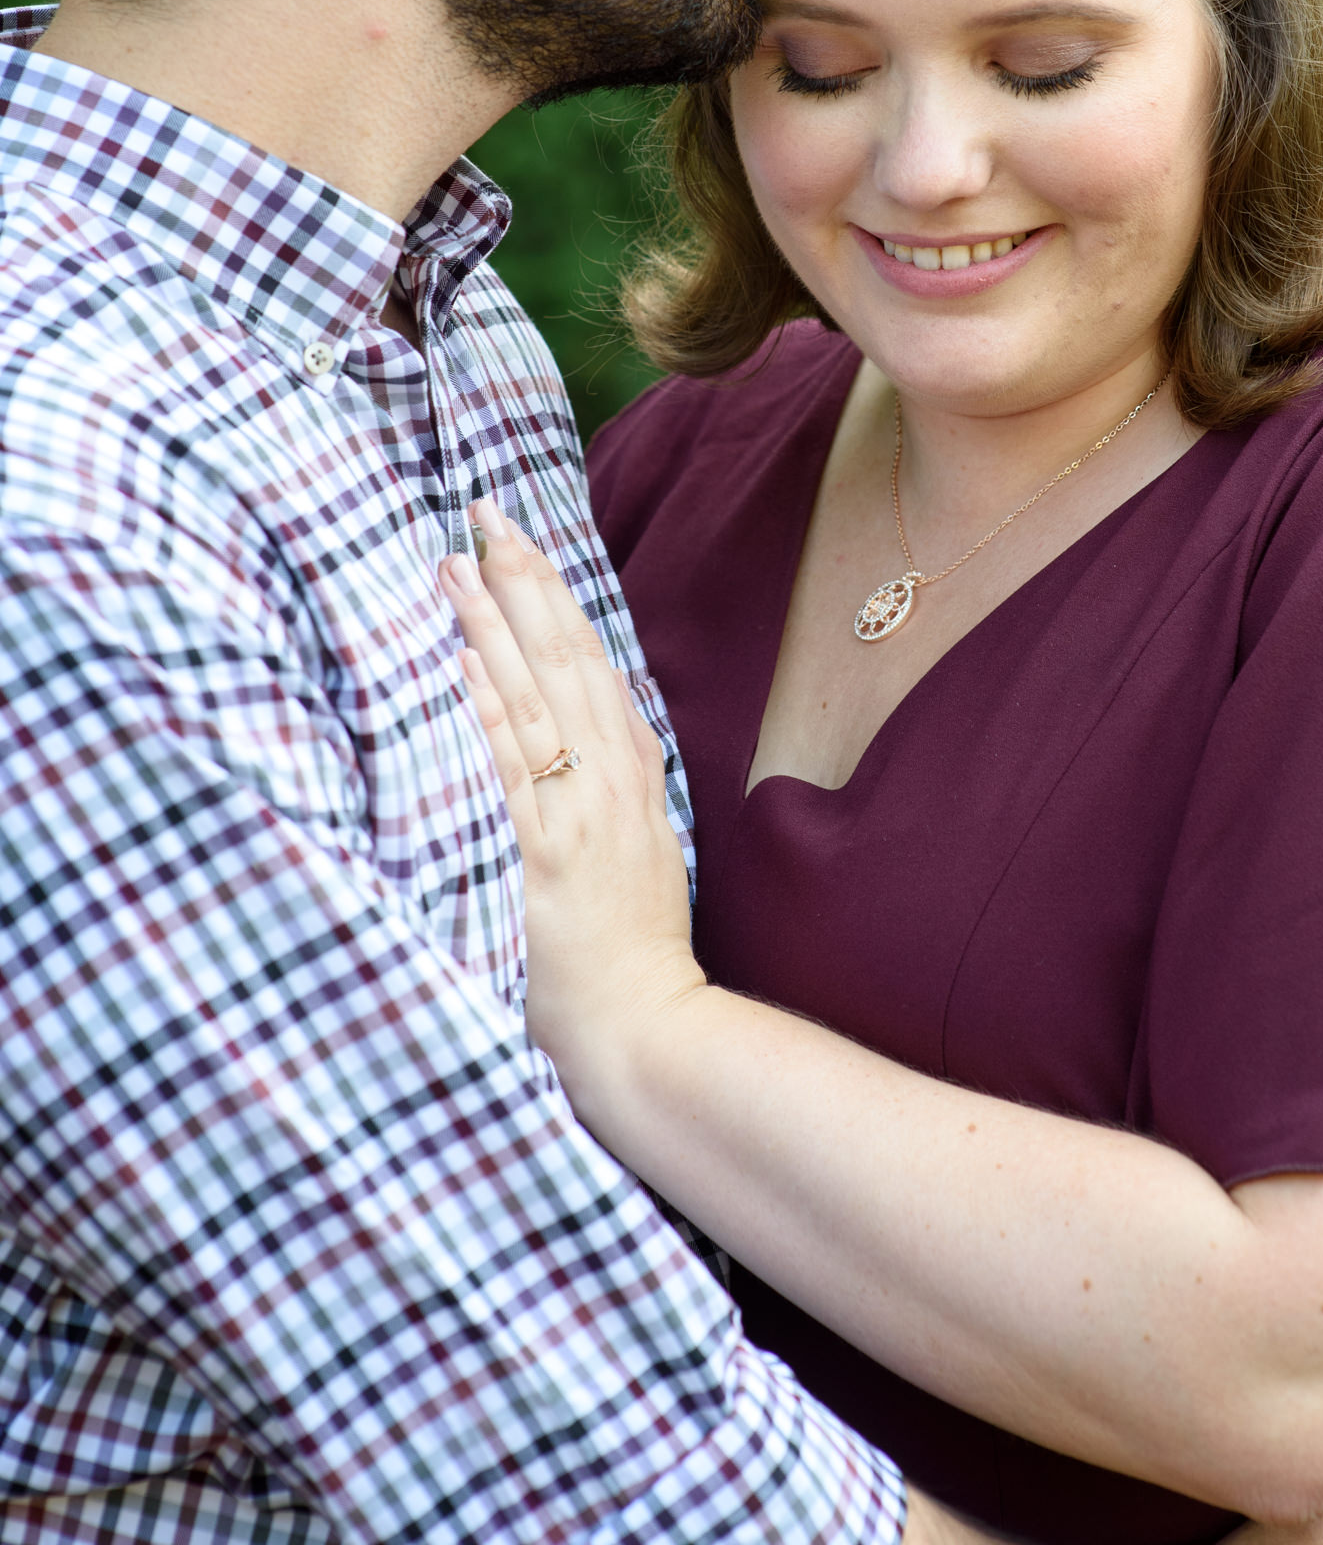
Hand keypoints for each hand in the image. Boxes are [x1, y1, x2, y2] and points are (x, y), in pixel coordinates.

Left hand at [443, 501, 702, 1114]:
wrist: (647, 1029)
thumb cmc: (635, 954)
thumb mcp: (647, 850)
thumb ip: (621, 784)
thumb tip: (597, 723)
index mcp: (632, 776)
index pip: (592, 661)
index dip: (555, 595)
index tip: (522, 539)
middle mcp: (607, 782)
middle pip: (565, 657)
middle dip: (523, 579)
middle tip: (482, 515)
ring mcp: (574, 814)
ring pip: (533, 697)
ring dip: (492, 626)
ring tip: (452, 565)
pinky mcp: (541, 854)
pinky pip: (511, 769)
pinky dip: (488, 710)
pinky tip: (460, 663)